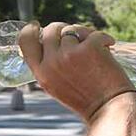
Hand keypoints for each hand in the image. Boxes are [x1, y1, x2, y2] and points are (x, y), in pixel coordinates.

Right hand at [17, 22, 135, 120]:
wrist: (109, 109)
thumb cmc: (87, 100)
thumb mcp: (57, 86)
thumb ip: (50, 66)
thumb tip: (52, 40)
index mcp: (41, 73)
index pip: (26, 42)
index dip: (30, 30)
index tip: (36, 25)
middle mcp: (52, 63)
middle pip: (50, 30)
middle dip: (63, 28)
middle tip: (77, 36)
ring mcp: (69, 54)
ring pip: (74, 30)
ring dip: (86, 36)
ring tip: (97, 50)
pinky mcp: (89, 48)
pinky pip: (94, 33)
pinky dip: (104, 38)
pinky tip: (109, 46)